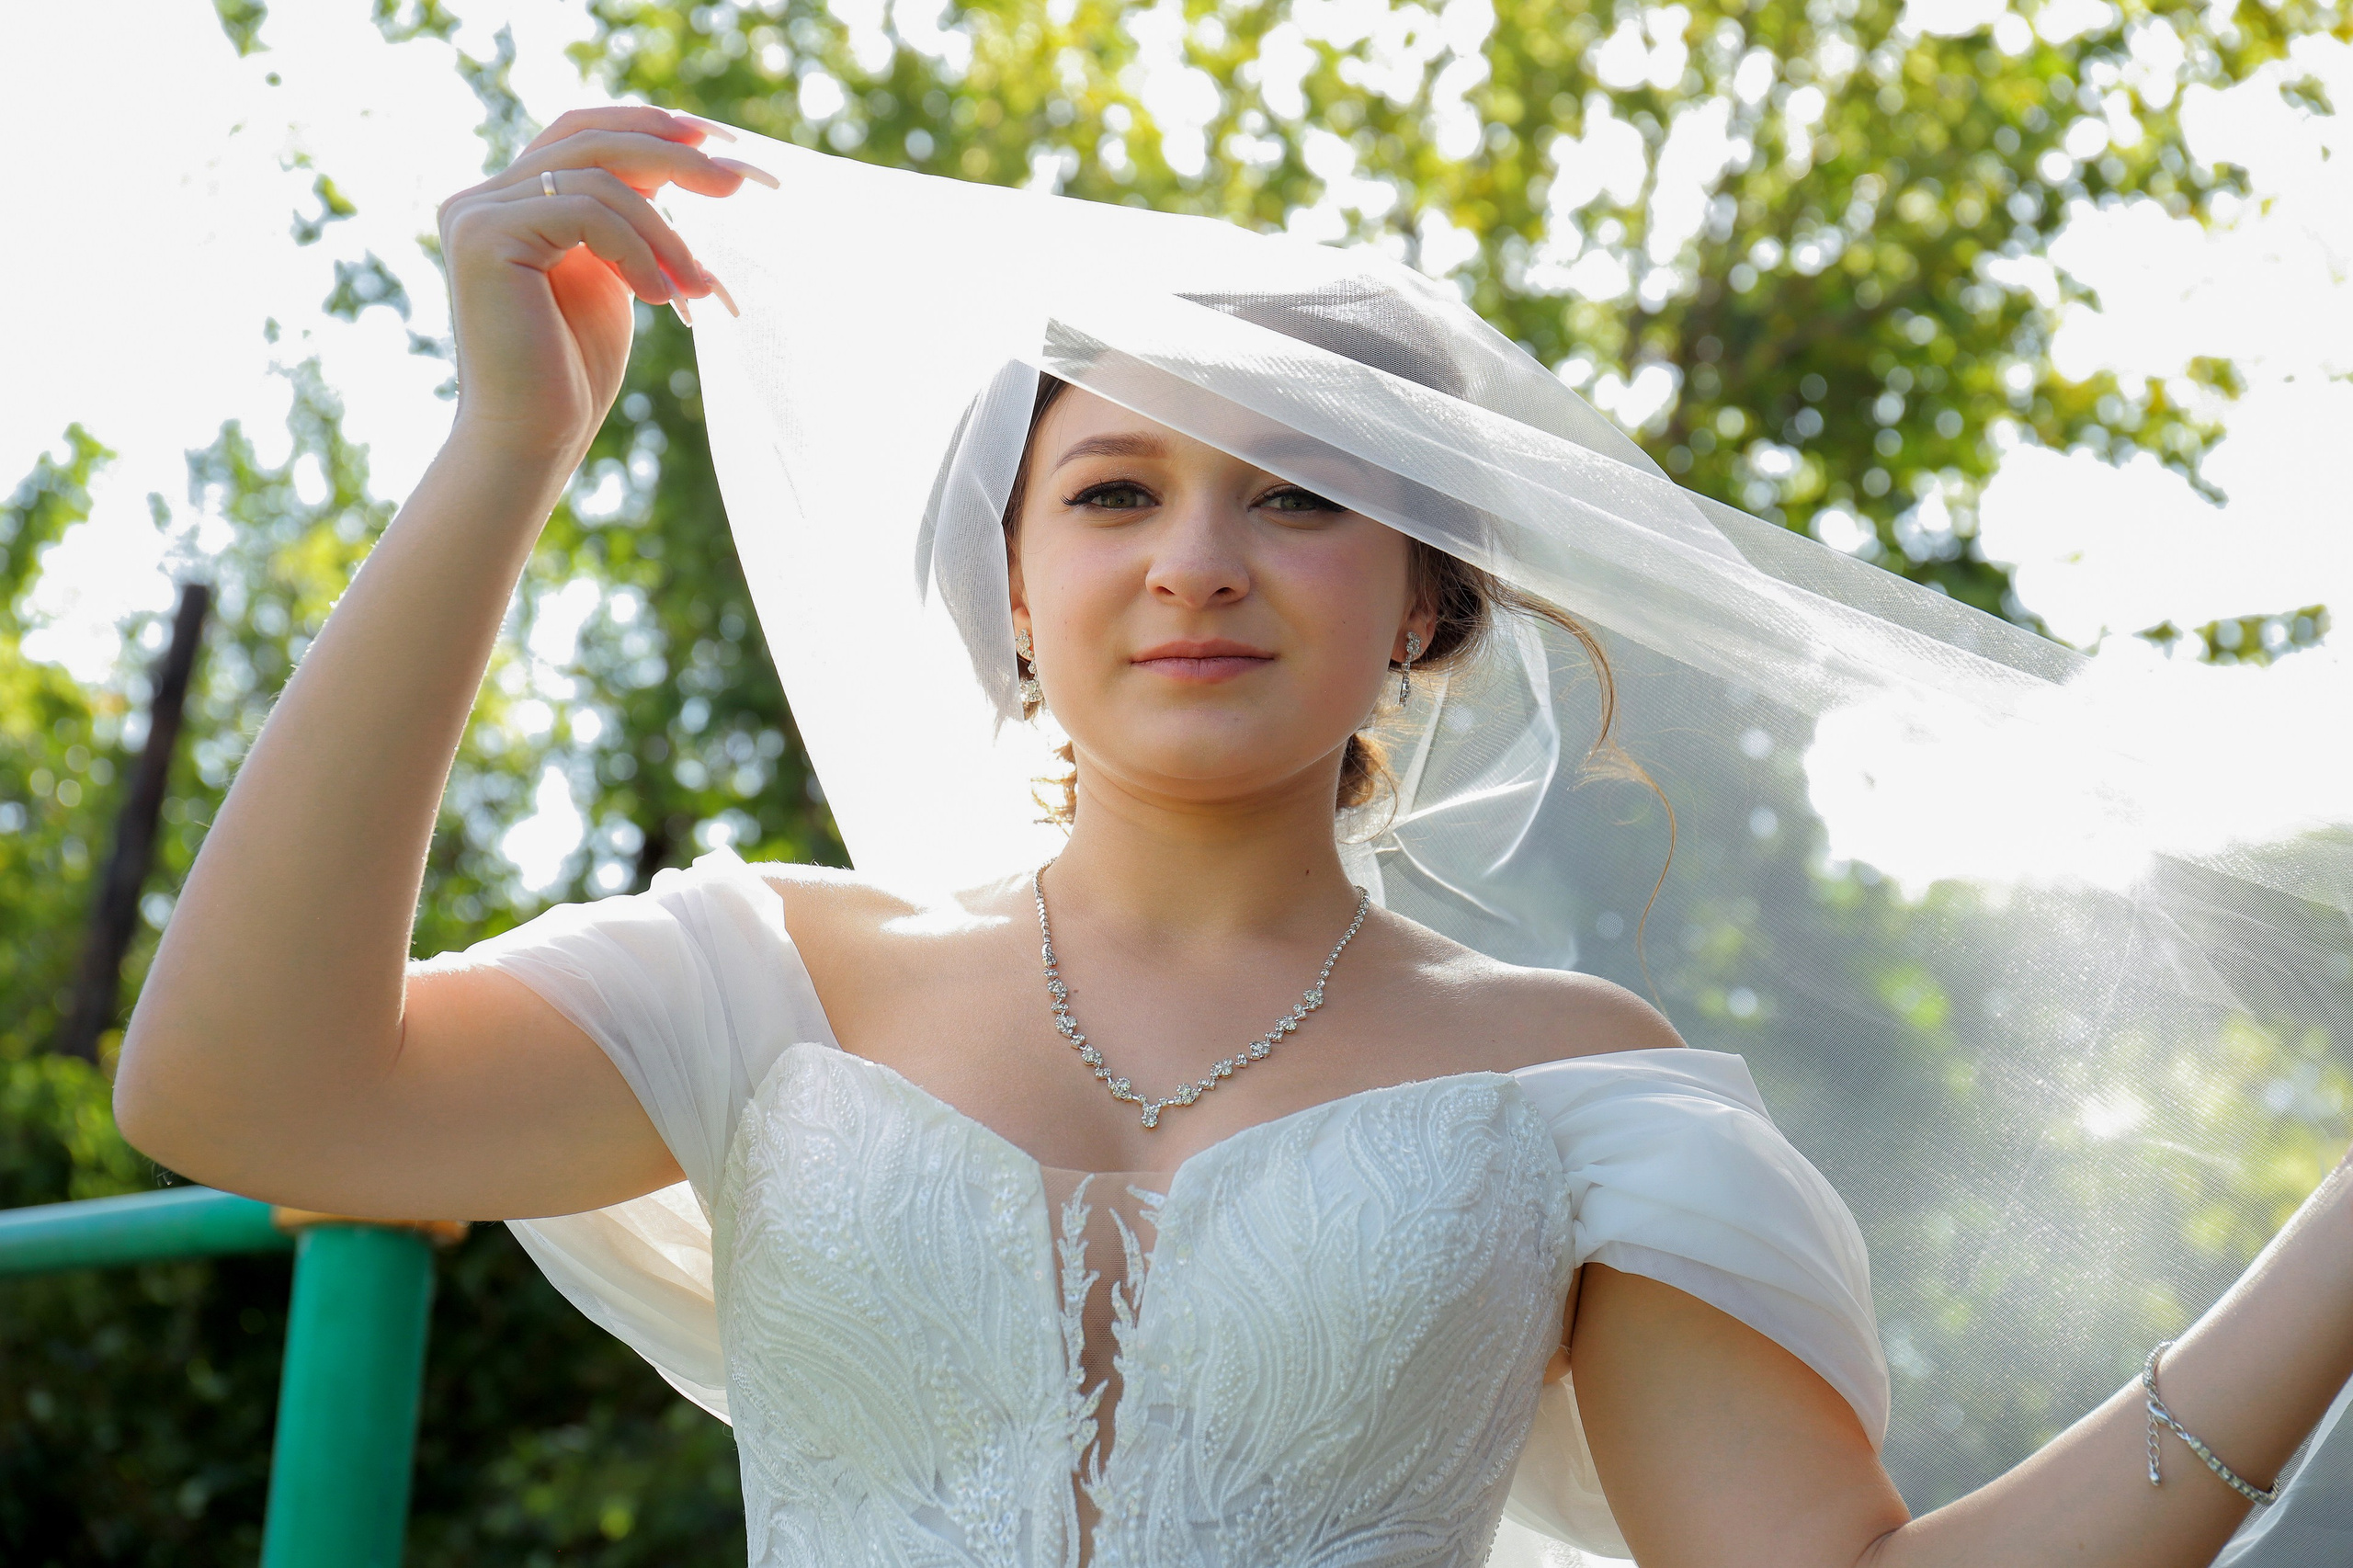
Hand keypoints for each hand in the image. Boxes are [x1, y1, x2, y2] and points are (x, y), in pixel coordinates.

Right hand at [436, 106, 773, 460]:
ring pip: (598, 179)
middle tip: (735, 183)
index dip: (647, 125)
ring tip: (696, 285)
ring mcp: (476, 213)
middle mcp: (482, 197)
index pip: (582, 132)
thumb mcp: (613, 273)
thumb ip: (625, 218)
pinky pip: (586, 212)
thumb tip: (685, 164)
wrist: (533, 436)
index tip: (715, 140)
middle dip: (672, 157)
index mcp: (509, 199)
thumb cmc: (574, 369)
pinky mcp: (484, 236)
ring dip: (665, 232)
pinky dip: (636, 249)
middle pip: (591, 141)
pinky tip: (658, 296)